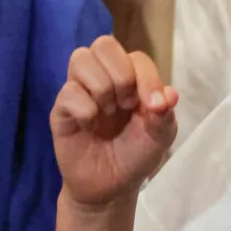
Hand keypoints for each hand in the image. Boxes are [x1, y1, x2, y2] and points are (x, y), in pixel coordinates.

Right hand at [51, 36, 178, 206]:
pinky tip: (91, 126)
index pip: (136, 57)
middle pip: (104, 43)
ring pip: (80, 58)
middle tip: (126, 104)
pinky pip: (67, 92)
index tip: (154, 108)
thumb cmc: (137, 153)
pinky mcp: (61, 110)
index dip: (147, 78)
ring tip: (107, 112)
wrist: (112, 186)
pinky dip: (85, 108)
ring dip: (101, 86)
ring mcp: (80, 90)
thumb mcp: (160, 136)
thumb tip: (169, 95)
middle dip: (120, 74)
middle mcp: (104, 77)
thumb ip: (165, 114)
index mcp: (131, 77)